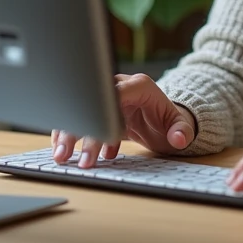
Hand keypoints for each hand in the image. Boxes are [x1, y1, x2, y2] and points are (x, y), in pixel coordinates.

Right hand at [50, 73, 196, 168]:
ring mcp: (106, 97)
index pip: (115, 92)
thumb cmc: (169, 122)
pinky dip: (71, 136)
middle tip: (68, 154)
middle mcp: (120, 87)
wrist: (162, 120)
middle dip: (79, 128)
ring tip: (61, 156)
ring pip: (82, 111)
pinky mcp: (99, 110)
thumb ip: (181, 131)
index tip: (89, 129)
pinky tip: (66, 154)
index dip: (100, 109)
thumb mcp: (179, 126)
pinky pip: (80, 119)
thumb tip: (180, 139)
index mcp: (139, 85)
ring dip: (69, 133)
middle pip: (94, 102)